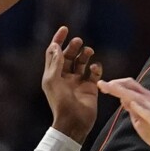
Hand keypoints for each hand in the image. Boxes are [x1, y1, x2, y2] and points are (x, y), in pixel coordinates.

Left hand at [42, 26, 101, 143]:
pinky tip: (95, 67)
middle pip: (69, 56)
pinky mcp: (90, 88)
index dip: (58, 40)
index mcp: (54, 75)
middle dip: (73, 47)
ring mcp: (78, 82)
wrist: (74, 122)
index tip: (65, 28)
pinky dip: (96, 67)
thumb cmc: (60, 102)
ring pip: (82, 62)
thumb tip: (55, 45)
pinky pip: (94, 73)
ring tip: (89, 51)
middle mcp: (65, 77)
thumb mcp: (53, 81)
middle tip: (79, 41)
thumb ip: (55, 62)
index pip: (55, 53)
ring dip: (85, 55)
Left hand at [97, 77, 149, 150]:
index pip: (130, 87)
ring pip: (140, 98)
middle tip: (101, 84)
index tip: (102, 85)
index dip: (116, 84)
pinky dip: (141, 108)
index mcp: (147, 100)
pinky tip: (132, 103)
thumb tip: (122, 99)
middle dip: (117, 85)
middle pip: (133, 88)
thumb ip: (133, 110)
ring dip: (125, 92)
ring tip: (112, 88)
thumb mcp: (141, 120)